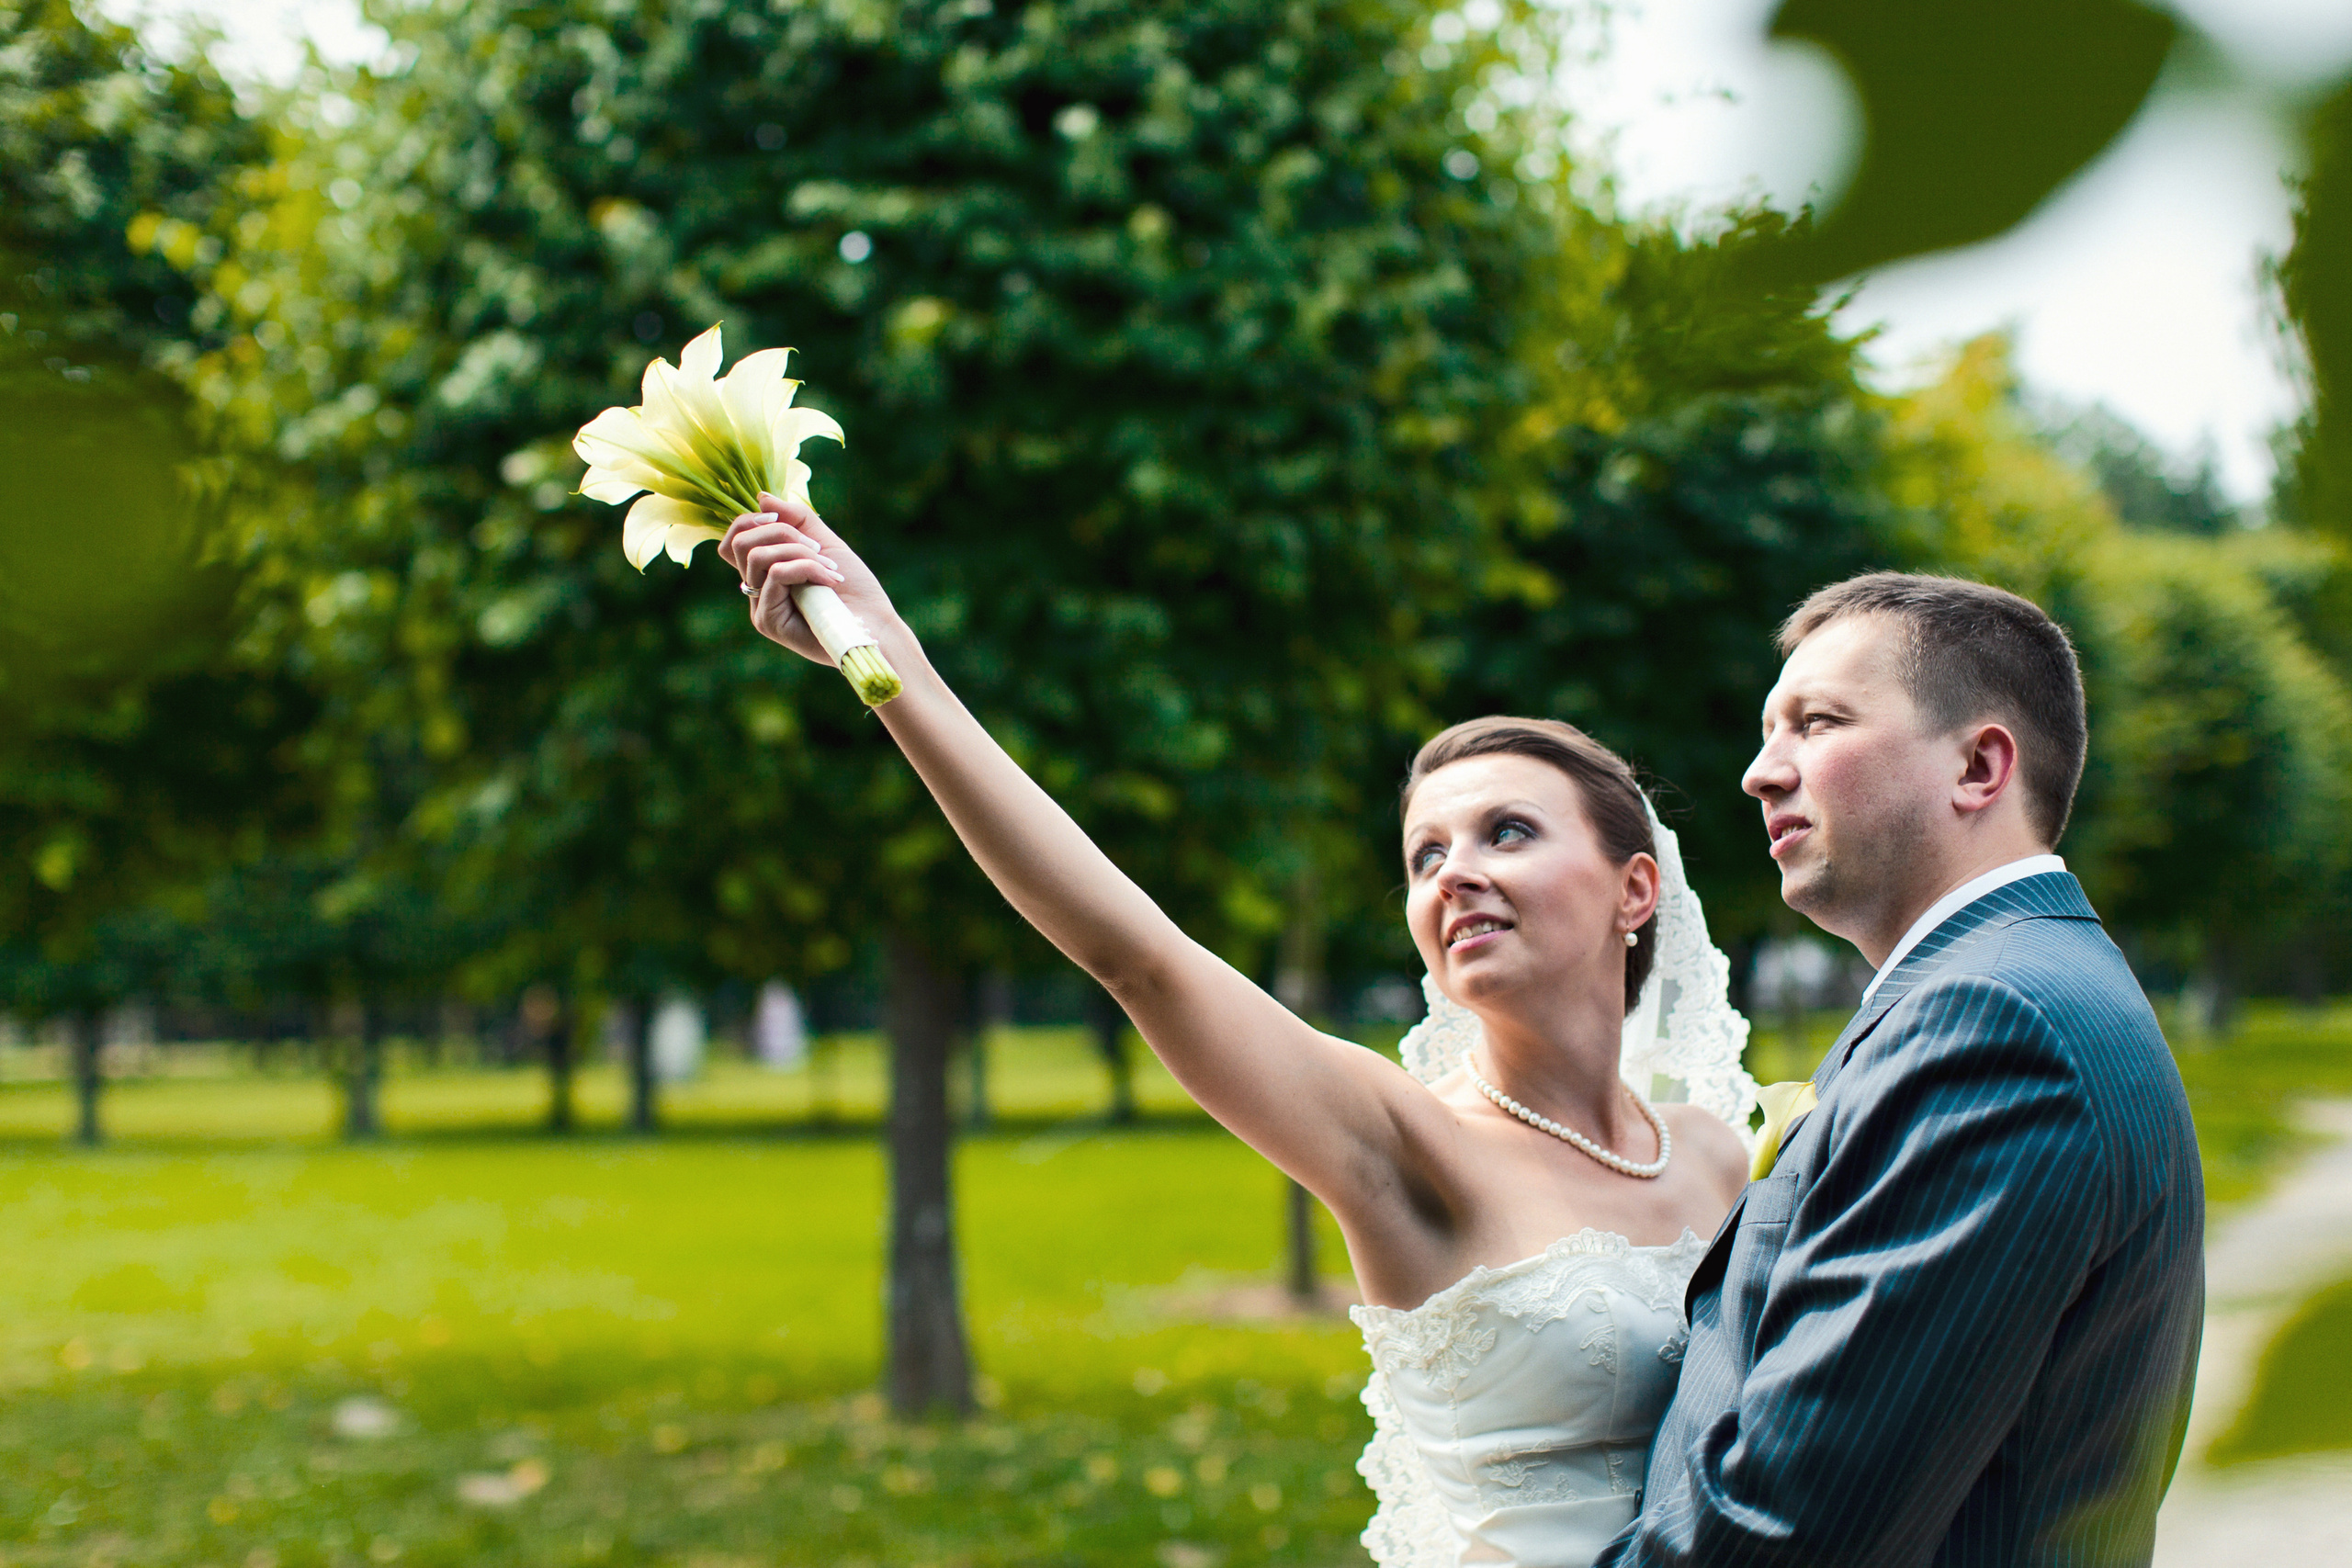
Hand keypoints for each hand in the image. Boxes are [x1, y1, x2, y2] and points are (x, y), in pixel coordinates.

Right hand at [717, 492, 896, 664]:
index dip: (751, 520)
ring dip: (799, 551)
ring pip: (757, 556)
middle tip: (817, 548)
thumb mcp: (825, 543)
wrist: (875, 625)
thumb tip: (761, 497)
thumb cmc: (854, 588)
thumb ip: (796, 520)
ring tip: (829, 568)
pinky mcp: (768, 621)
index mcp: (766, 571)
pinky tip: (829, 580)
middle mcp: (757, 589)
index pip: (734, 539)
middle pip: (740, 543)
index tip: (782, 518)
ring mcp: (760, 607)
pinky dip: (806, 568)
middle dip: (781, 532)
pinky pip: (776, 575)